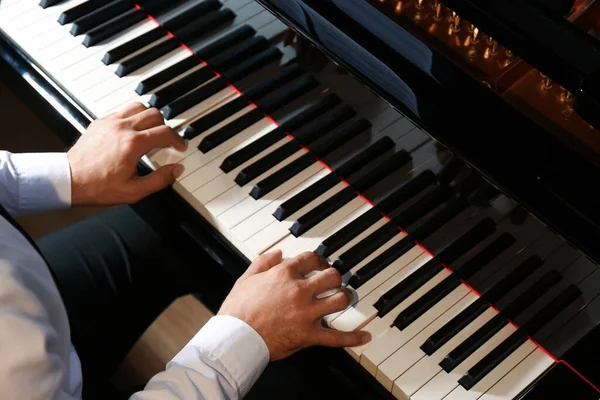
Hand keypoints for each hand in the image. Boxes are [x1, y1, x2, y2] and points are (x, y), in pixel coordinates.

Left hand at [67, 103, 185, 205]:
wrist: (69, 180)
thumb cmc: (98, 187)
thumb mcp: (134, 191)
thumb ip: (160, 180)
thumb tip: (176, 170)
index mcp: (133, 144)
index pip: (165, 132)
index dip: (178, 140)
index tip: (180, 147)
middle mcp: (122, 128)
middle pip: (155, 115)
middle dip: (166, 128)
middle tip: (166, 141)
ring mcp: (110, 122)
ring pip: (139, 107)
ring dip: (150, 117)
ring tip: (152, 131)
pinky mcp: (100, 122)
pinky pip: (123, 111)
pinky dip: (134, 117)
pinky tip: (134, 131)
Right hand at [218, 250, 370, 360]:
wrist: (235, 339)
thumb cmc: (237, 311)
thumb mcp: (246, 278)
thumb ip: (264, 261)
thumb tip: (279, 253)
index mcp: (284, 275)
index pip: (311, 259)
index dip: (319, 260)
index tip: (320, 264)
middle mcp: (299, 291)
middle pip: (331, 276)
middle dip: (335, 277)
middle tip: (333, 280)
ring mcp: (306, 313)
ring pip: (339, 300)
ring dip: (344, 298)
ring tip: (343, 297)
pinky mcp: (308, 335)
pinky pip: (336, 338)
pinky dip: (353, 338)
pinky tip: (364, 337)